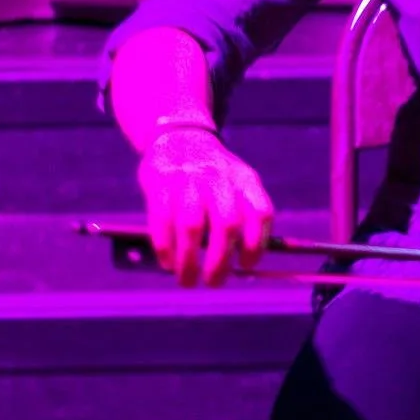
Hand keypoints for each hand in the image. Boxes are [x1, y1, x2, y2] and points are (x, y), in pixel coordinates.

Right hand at [137, 127, 273, 286]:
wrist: (179, 136)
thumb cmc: (212, 175)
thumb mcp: (236, 183)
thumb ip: (242, 216)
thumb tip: (243, 269)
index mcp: (244, 179)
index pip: (261, 213)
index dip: (257, 244)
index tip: (246, 266)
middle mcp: (218, 178)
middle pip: (227, 225)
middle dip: (220, 261)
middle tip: (213, 282)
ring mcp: (188, 179)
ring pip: (192, 227)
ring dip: (189, 261)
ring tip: (187, 280)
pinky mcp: (159, 184)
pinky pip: (162, 222)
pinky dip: (165, 248)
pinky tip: (168, 263)